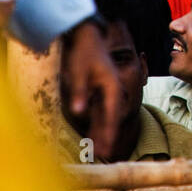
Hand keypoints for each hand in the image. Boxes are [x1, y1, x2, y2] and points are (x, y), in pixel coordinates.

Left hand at [60, 20, 123, 157]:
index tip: (108, 146)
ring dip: (101, 132)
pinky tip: (91, 134)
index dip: (110, 130)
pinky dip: (96, 123)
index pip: (113, 112)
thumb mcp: (78, 72)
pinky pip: (98, 111)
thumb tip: (78, 112)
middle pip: (111, 117)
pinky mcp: (98, 91)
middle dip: (107, 136)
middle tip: (103, 155)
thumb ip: (79, 93)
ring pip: (105, 116)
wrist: (85, 35)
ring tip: (97, 150)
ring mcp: (106, 91)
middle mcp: (113, 90)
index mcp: (113, 85)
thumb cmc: (83, 52)